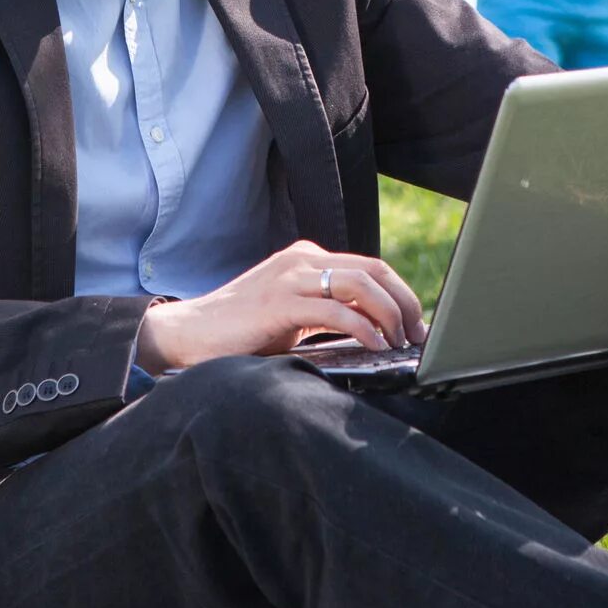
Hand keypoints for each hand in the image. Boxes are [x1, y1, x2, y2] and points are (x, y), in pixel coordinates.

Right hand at [134, 241, 426, 371]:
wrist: (189, 333)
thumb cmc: (241, 332)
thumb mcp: (292, 316)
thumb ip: (326, 314)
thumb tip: (374, 334)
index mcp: (307, 260)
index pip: (370, 267)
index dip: (400, 294)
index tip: (415, 323)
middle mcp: (302, 261)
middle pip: (374, 271)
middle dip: (404, 302)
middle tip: (418, 334)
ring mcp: (291, 278)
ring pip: (361, 284)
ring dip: (390, 314)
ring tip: (400, 342)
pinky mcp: (280, 302)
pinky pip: (336, 310)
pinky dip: (364, 328)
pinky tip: (374, 347)